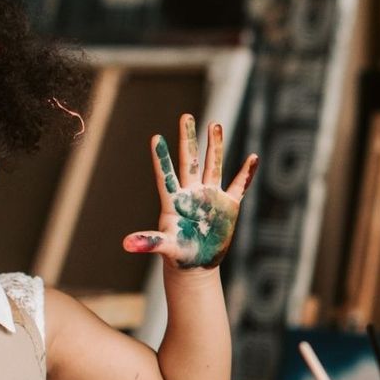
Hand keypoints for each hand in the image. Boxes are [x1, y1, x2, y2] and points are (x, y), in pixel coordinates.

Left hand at [123, 114, 258, 268]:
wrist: (196, 263)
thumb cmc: (178, 255)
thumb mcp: (165, 247)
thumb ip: (148, 242)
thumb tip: (126, 245)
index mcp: (174, 202)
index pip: (166, 175)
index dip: (161, 158)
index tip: (155, 137)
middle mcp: (192, 193)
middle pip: (190, 162)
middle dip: (188, 139)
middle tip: (185, 116)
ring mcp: (211, 197)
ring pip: (214, 166)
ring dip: (215, 146)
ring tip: (214, 124)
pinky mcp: (228, 205)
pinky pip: (239, 186)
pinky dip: (246, 173)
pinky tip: (253, 158)